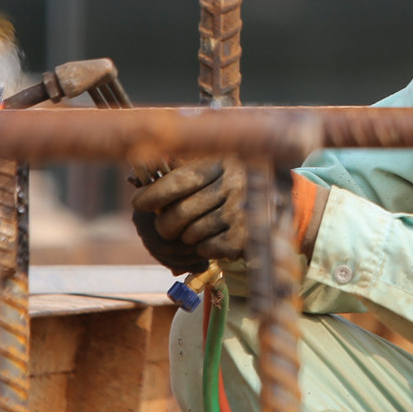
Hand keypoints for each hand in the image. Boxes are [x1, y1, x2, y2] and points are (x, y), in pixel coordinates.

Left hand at [131, 157, 246, 271]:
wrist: (274, 207)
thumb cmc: (234, 184)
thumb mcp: (215, 166)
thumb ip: (182, 169)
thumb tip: (138, 180)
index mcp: (223, 162)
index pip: (179, 181)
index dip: (154, 194)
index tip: (139, 203)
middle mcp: (234, 184)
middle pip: (181, 213)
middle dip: (165, 225)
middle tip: (165, 228)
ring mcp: (242, 212)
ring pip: (192, 234)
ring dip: (187, 237)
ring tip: (197, 230)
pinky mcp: (247, 237)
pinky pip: (207, 248)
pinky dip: (204, 248)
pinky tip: (214, 238)